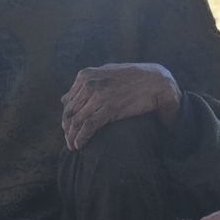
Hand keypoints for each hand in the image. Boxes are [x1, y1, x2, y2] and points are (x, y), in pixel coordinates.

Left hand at [61, 63, 180, 149]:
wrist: (155, 82)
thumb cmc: (131, 77)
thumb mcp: (105, 73)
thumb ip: (86, 84)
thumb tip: (64, 97)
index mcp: (85, 76)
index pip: (67, 101)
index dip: (66, 118)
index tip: (67, 128)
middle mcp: (89, 85)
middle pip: (69, 112)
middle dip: (67, 129)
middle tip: (68, 141)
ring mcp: (98, 97)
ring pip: (77, 121)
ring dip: (72, 137)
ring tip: (73, 147)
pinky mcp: (109, 109)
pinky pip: (88, 126)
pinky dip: (81, 138)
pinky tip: (79, 145)